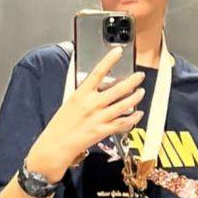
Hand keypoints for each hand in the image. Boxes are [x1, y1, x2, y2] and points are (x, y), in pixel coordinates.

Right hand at [28, 46, 145, 180]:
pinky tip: (137, 114)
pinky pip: (122, 123)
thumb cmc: (60, 125)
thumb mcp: (70, 103)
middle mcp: (92, 104)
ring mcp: (99, 117)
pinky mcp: (103, 131)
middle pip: (118, 88)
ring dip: (135, 97)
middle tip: (139, 76)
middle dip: (132, 81)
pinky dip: (132, 118)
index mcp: (81, 94)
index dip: (110, 60)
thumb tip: (98, 87)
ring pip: (123, 105)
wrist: (56, 145)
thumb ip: (85, 94)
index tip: (118, 51)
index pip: (98, 72)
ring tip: (141, 92)